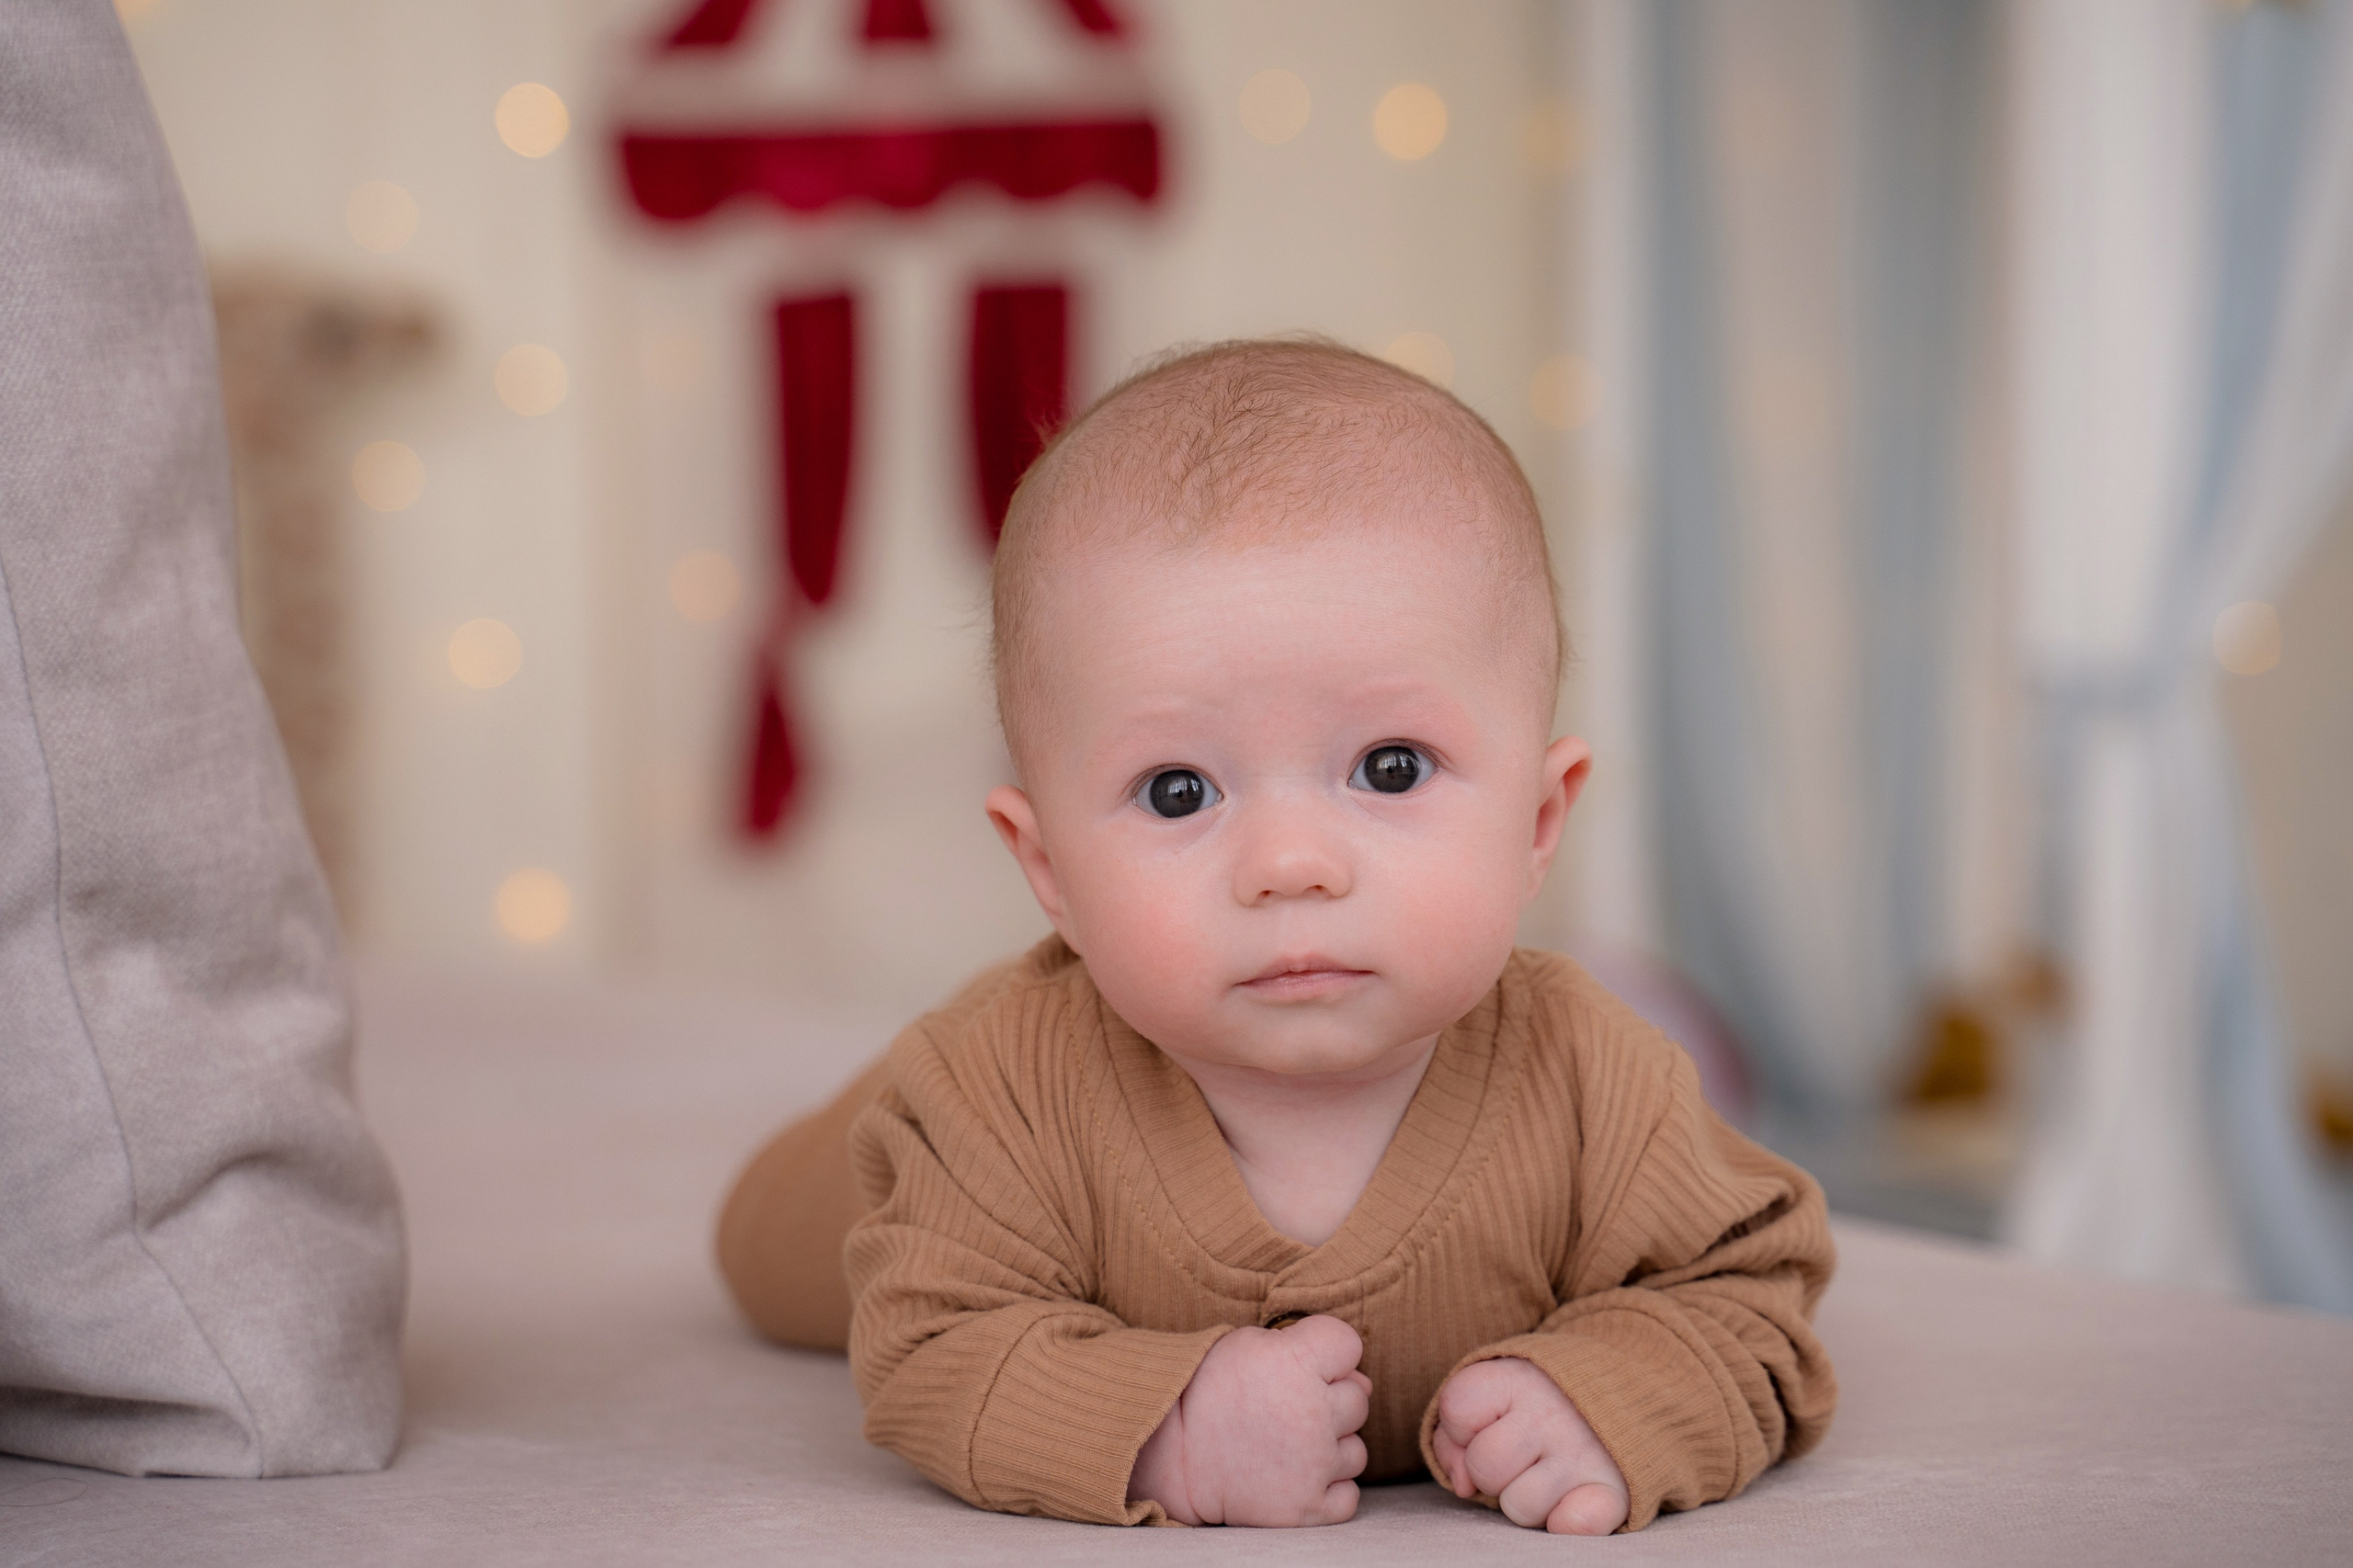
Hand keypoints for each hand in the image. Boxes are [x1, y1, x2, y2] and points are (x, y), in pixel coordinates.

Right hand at [1127, 1315, 1370, 1526]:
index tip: (1306, 1364)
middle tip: (1288, 1409)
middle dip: (1329, 1401)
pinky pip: (1348, 1495)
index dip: (1331, 1353)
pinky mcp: (1308, 1507)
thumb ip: (1303, 1347)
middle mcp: (1313, 1412)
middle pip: (1358, 1399)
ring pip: (1356, 1450)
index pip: (1349, 1344)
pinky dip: (1328, 1489)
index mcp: (1295, 1362)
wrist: (1171, 1457)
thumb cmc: (1207, 1392)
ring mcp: (1314, 1464)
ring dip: (1330, 1448)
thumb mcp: (1246, 1345)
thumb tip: (1358, 1377)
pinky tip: (1297, 1476)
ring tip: (1288, 1445)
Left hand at [1430, 1357, 1627, 1534]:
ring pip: (1520, 1507)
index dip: (1462, 1427)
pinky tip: (1567, 1504)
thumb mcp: (1487, 1399)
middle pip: (1486, 1466)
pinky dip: (1566, 1523)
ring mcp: (1584, 1452)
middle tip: (1516, 1458)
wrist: (1613, 1397)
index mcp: (1517, 1379)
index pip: (1458, 1408)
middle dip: (1489, 1472)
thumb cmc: (1530, 1409)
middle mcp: (1553, 1413)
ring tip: (1542, 1477)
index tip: (1487, 1421)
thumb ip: (1453, 1438)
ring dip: (1524, 1501)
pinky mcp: (1613, 1490)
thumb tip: (1463, 1486)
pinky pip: (1577, 1525)